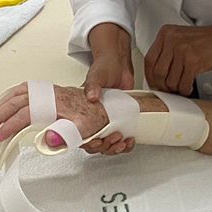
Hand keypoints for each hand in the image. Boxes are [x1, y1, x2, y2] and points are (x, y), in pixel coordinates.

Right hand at [0, 83, 109, 147]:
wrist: (108, 104)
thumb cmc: (97, 116)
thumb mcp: (86, 129)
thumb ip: (67, 135)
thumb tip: (47, 140)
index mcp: (55, 102)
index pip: (25, 114)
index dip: (10, 125)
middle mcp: (49, 94)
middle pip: (16, 100)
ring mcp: (48, 92)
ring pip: (17, 93)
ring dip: (1, 104)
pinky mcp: (49, 93)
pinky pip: (23, 90)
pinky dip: (10, 97)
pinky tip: (4, 105)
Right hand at [82, 24, 137, 154]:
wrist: (120, 64)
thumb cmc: (104, 68)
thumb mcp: (96, 75)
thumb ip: (92, 85)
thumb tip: (92, 96)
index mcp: (83, 112)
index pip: (81, 135)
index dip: (89, 142)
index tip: (97, 141)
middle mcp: (93, 120)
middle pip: (95, 144)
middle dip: (105, 146)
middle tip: (114, 138)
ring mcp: (107, 122)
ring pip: (107, 145)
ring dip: (115, 148)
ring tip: (123, 142)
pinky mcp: (120, 121)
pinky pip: (120, 139)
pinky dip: (125, 144)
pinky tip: (130, 140)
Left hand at [144, 18, 211, 95]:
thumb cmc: (206, 40)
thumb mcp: (181, 38)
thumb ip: (167, 51)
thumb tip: (156, 74)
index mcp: (166, 33)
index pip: (149, 59)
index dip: (150, 76)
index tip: (154, 83)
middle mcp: (172, 40)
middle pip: (157, 72)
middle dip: (162, 85)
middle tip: (167, 89)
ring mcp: (182, 50)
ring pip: (169, 80)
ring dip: (175, 89)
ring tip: (181, 87)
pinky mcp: (193, 62)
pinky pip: (183, 84)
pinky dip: (185, 90)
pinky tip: (189, 88)